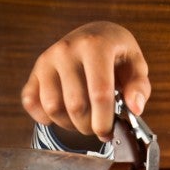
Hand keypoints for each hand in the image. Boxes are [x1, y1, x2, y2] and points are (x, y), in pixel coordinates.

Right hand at [21, 21, 150, 141]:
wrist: (93, 36)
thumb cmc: (117, 56)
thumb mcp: (136, 65)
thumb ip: (139, 87)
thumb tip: (135, 108)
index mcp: (95, 45)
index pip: (99, 93)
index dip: (103, 120)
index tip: (108, 133)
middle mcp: (67, 49)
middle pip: (75, 106)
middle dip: (88, 126)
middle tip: (98, 126)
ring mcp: (48, 59)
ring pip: (53, 108)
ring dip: (69, 124)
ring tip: (83, 120)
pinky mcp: (36, 70)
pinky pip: (31, 103)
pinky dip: (43, 117)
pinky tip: (62, 115)